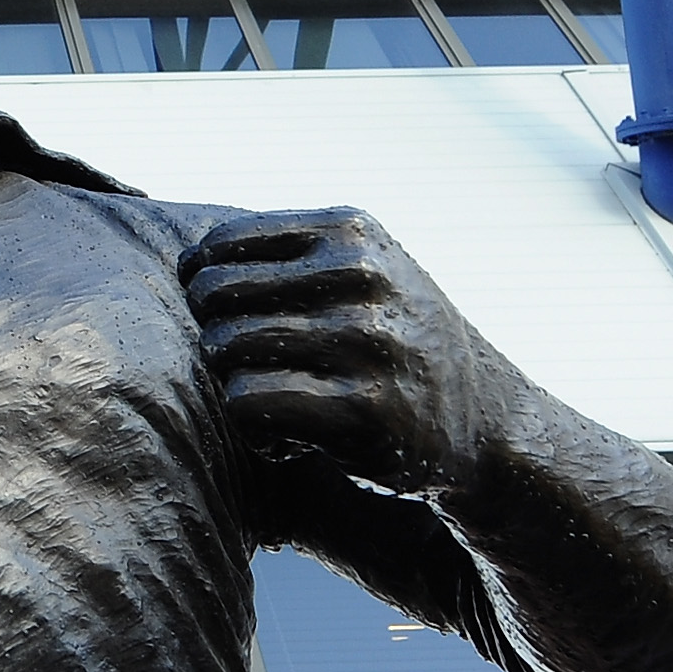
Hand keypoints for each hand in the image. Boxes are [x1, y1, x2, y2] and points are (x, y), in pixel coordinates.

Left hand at [184, 208, 479, 498]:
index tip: (230, 321)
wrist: (486, 420)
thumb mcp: (363, 268)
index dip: (204, 287)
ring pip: (225, 350)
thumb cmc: (397, 340)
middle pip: (214, 297)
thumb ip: (289, 255)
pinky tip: (288, 439)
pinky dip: (255, 430)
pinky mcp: (362, 408)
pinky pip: (248, 403)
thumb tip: (186, 263)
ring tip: (279, 402)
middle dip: (218, 337)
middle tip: (255, 369)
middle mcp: (361, 275)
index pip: (220, 247)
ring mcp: (365, 340)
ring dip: (236, 387)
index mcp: (350, 232)